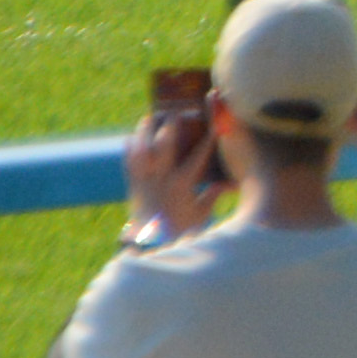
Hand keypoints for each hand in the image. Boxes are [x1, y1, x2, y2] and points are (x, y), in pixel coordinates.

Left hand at [121, 106, 217, 237]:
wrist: (152, 245)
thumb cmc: (181, 231)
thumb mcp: (202, 213)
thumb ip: (213, 195)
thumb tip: (227, 182)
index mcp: (181, 184)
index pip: (198, 155)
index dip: (208, 138)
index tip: (215, 123)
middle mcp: (161, 179)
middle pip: (163, 144)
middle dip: (169, 126)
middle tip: (174, 111)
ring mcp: (145, 182)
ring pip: (142, 150)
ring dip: (144, 132)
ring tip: (148, 118)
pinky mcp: (134, 187)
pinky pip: (129, 164)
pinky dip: (129, 150)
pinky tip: (131, 139)